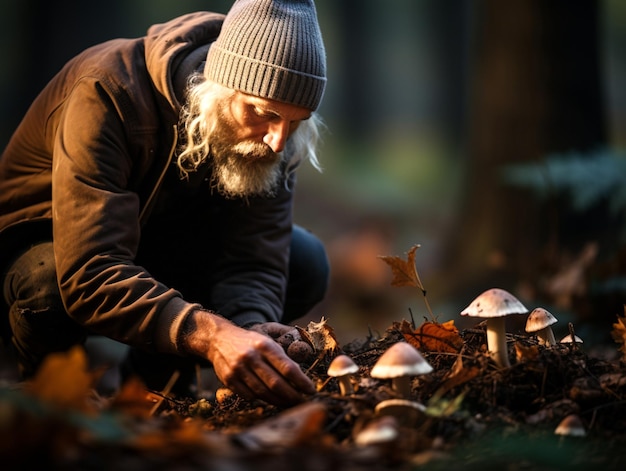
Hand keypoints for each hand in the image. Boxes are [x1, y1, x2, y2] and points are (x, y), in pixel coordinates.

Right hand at [183, 312, 314, 405]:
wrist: (219, 339)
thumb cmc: (249, 342)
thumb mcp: (267, 342)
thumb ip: (281, 358)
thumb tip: (300, 377)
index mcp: (264, 345)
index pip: (287, 368)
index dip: (301, 382)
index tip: (311, 390)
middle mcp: (251, 357)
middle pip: (276, 383)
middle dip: (292, 396)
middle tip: (303, 402)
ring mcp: (238, 369)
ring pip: (263, 392)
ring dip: (279, 401)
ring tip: (290, 404)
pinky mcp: (228, 379)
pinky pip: (249, 396)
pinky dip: (262, 400)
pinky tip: (271, 400)